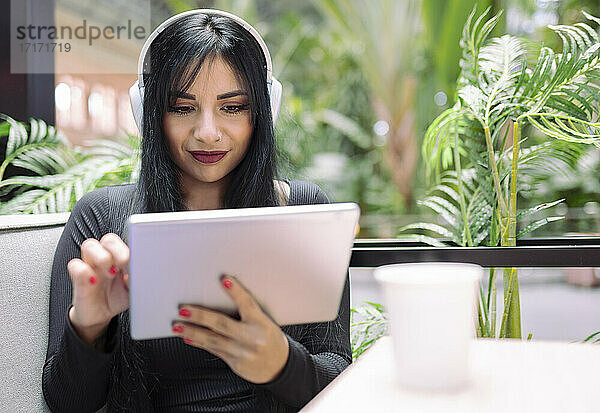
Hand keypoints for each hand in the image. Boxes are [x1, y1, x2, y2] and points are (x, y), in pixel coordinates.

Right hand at [67, 233, 130, 344]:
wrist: (100, 316)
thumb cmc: (119, 298)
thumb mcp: (135, 290)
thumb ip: (139, 279)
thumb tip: (145, 272)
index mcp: (123, 257)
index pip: (127, 241)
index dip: (132, 247)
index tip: (138, 260)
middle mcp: (106, 257)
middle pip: (109, 239)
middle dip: (117, 251)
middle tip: (123, 265)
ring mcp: (91, 265)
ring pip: (89, 245)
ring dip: (101, 257)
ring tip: (110, 273)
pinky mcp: (77, 276)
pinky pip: (75, 265)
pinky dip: (83, 270)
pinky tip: (93, 281)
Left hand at [172, 275, 288, 383]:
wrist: (280, 367)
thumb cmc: (270, 339)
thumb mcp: (264, 322)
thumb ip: (247, 312)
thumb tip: (222, 297)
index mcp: (261, 322)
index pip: (247, 303)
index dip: (236, 291)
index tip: (224, 279)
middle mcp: (251, 337)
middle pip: (222, 324)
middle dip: (200, 316)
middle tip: (184, 309)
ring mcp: (242, 352)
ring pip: (213, 340)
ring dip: (192, 331)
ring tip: (177, 325)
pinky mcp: (235, 363)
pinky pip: (213, 351)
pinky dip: (199, 343)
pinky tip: (188, 338)